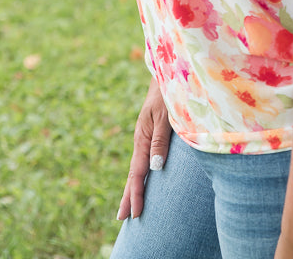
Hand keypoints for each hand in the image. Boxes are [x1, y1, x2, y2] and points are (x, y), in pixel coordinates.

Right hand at [117, 76, 171, 219]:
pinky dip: (141, 173)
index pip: (137, 172)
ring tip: (130, 205)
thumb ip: (160, 140)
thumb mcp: (166, 115)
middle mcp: (142, 139)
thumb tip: (154, 169)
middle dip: (129, 195)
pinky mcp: (152, 132)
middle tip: (123, 219)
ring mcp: (146, 136)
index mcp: (143, 137)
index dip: (136, 194)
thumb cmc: (169, 92)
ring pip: (138, 166)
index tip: (134, 214)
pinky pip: (144, 158)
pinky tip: (144, 178)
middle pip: (133, 173)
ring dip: (134, 186)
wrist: (168, 72)